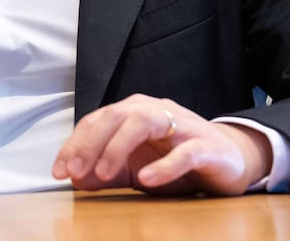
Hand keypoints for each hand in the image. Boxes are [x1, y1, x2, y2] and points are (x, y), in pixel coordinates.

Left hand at [50, 94, 272, 195]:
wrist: (230, 160)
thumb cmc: (176, 160)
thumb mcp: (136, 168)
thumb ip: (107, 172)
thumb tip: (76, 180)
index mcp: (133, 112)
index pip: (96, 121)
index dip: (74, 145)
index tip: (59, 172)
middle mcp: (154, 111)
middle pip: (115, 116)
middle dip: (90, 144)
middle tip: (75, 172)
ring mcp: (181, 125)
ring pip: (144, 123)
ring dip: (118, 147)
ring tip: (103, 174)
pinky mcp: (206, 146)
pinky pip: (184, 152)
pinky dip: (164, 165)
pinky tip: (147, 179)